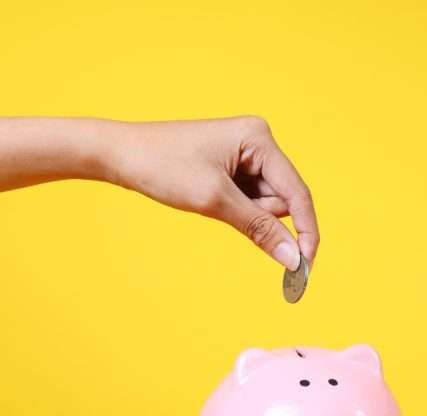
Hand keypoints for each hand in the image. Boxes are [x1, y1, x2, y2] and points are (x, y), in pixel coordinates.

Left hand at [96, 116, 317, 269]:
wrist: (120, 155)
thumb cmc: (163, 167)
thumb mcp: (215, 201)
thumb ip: (259, 229)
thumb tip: (294, 258)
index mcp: (259, 138)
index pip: (297, 192)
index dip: (305, 230)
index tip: (305, 266)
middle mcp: (258, 142)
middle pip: (282, 199)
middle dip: (260, 218)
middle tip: (222, 212)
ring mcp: (245, 154)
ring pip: (265, 203)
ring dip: (244, 214)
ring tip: (208, 200)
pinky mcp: (232, 166)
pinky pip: (248, 200)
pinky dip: (234, 209)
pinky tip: (208, 198)